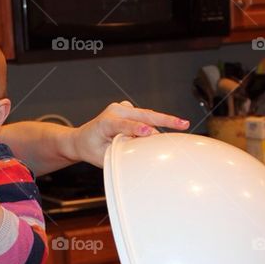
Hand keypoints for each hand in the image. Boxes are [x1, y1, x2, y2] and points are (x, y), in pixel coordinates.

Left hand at [72, 101, 188, 166]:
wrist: (82, 139)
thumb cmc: (91, 149)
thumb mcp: (103, 156)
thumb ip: (121, 152)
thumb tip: (141, 150)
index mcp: (105, 122)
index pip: (124, 125)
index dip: (137, 128)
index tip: (149, 132)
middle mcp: (115, 110)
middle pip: (143, 114)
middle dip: (164, 120)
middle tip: (182, 124)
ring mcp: (122, 107)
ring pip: (147, 114)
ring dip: (164, 121)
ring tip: (181, 125)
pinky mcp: (128, 109)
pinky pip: (146, 115)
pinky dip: (157, 121)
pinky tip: (169, 125)